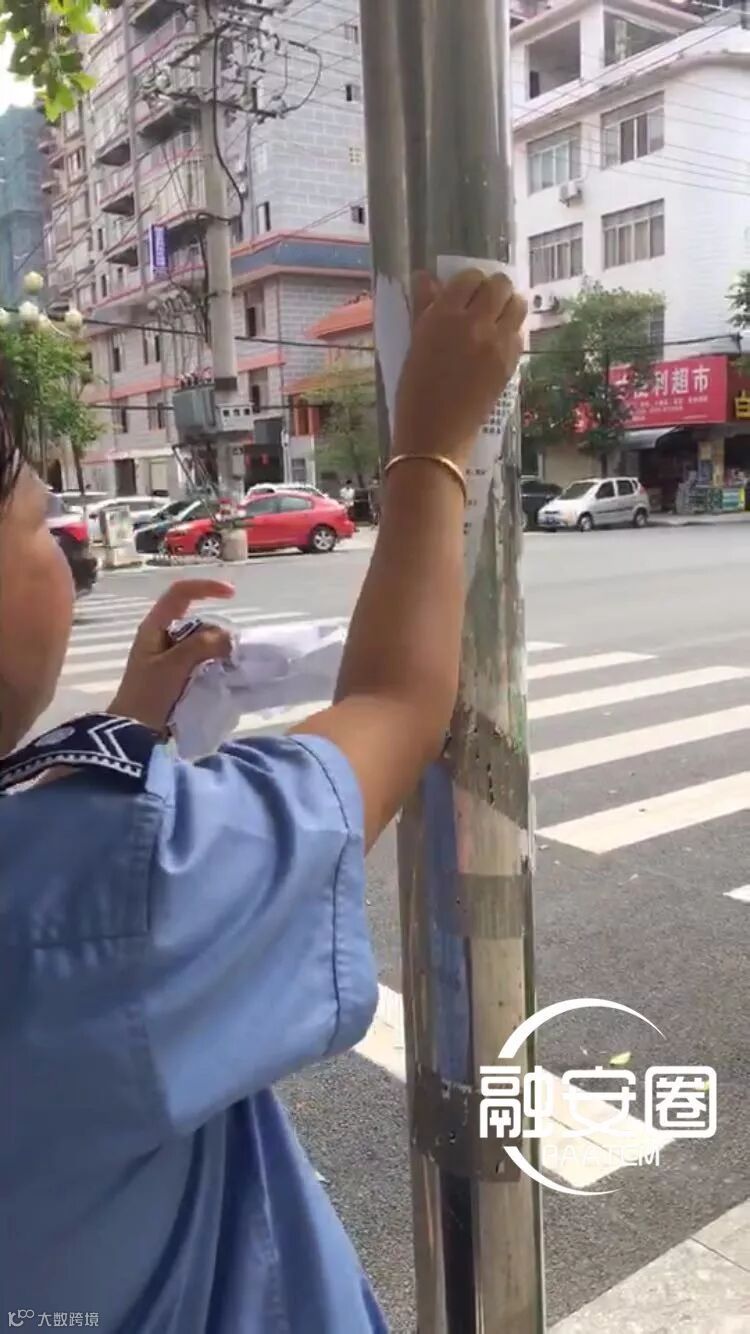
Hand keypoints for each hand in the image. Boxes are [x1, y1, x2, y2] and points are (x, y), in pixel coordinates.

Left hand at [108, 579, 234, 732]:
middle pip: (196, 619)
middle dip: (216, 630)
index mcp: (154, 626)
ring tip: (227, 666)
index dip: (206, 587)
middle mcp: (161, 636)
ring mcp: (168, 655)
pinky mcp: (176, 673)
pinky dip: (213, 662)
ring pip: (201, 641)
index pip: (180, 593)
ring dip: (216, 649)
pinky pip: (200, 659)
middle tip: (230, 652)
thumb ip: (201, 646)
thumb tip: (228, 638)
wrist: (132, 733)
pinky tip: (220, 673)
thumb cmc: (147, 695)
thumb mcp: (173, 666)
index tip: (232, 594)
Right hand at [394, 269, 525, 467]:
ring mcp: (497, 344)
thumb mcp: (414, 344)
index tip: (465, 292)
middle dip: (493, 288)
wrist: (435, 436)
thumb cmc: (414, 391)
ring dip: (509, 305)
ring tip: (497, 317)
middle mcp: (475, 324)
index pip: (469, 278)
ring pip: (517, 304)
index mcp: (443, 316)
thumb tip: (426, 277)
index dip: (468, 282)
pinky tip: (498, 341)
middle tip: (484, 302)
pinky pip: (519, 332)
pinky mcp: (510, 363)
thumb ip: (424, 307)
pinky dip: (512, 330)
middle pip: (499, 285)